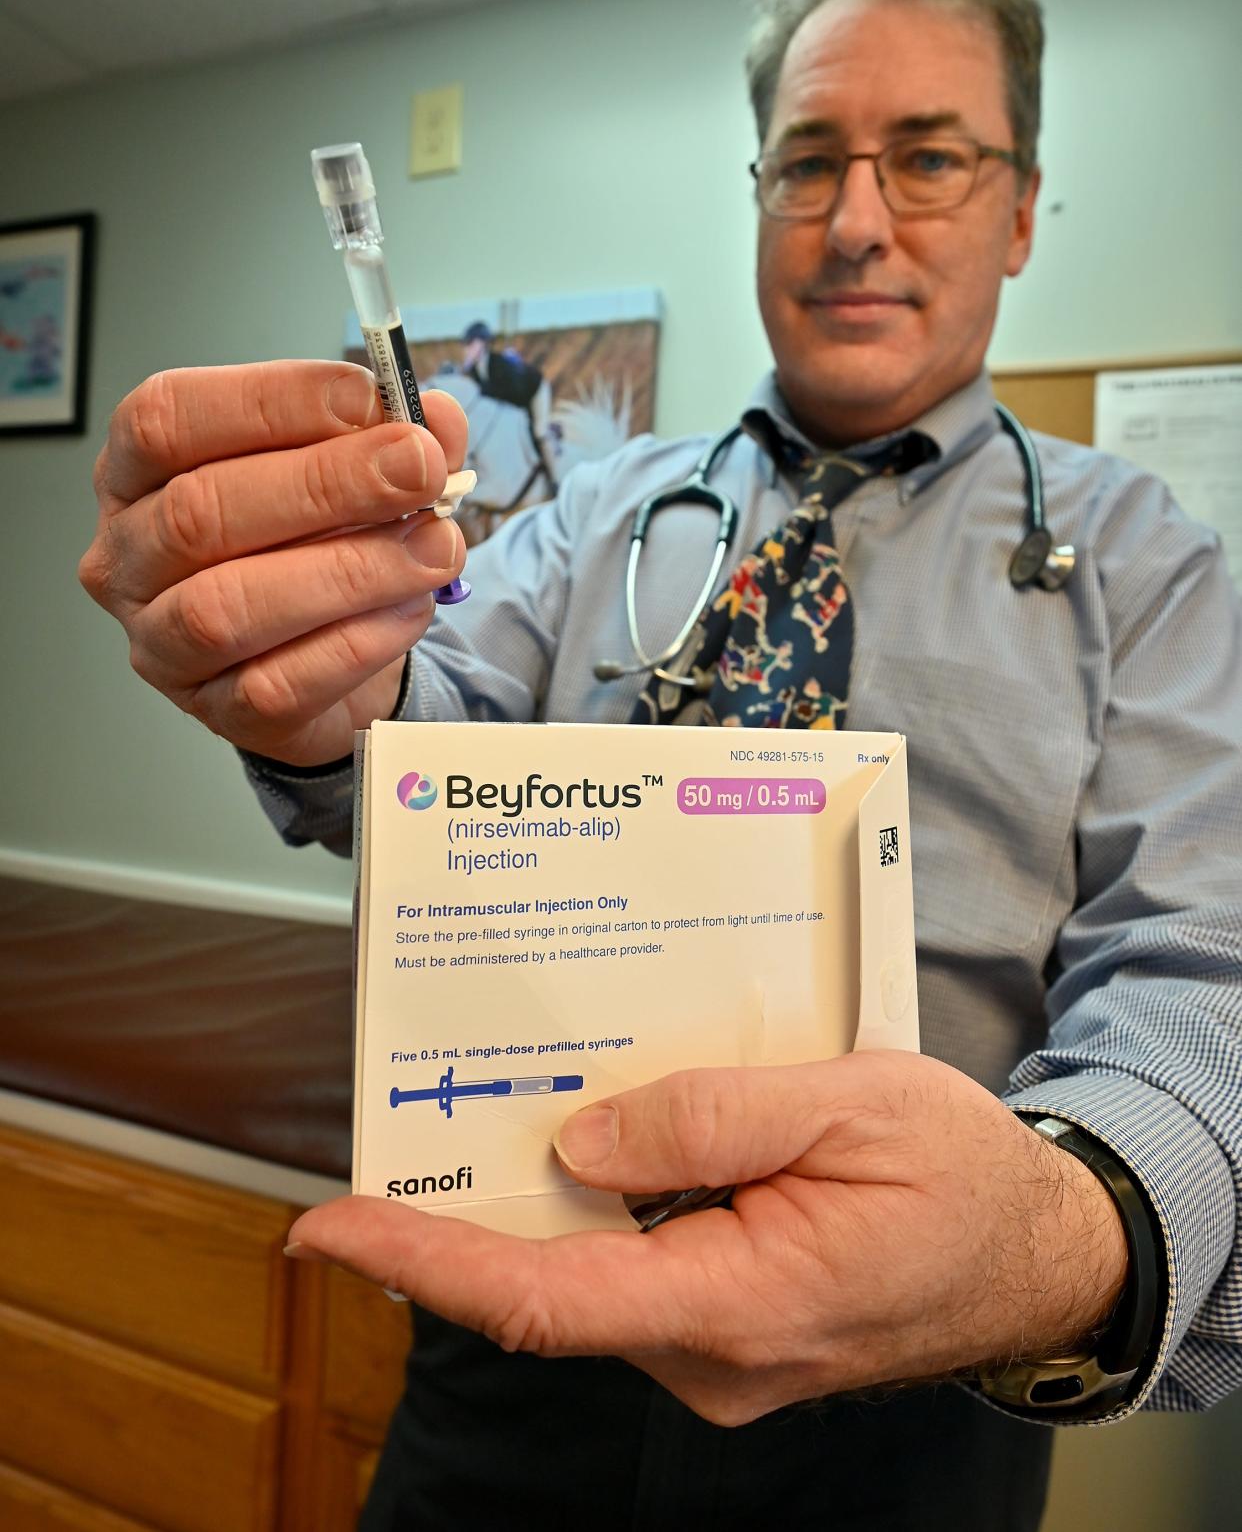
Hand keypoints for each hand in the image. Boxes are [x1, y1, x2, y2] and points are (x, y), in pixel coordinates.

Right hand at [79, 361, 467, 764]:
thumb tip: (436, 418)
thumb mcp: (346, 472)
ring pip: (228, 606)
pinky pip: (277, 683)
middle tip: (418, 470)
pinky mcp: (216, 710)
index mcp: (138, 471)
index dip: (273, 401)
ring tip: (434, 547)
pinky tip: (411, 609)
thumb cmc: (314, 545)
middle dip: (326, 483)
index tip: (370, 399)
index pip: (172, 417)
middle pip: (201, 510)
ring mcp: (161, 642)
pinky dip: (358, 642)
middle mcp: (128, 555)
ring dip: (349, 570)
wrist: (326, 659)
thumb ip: (388, 437)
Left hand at [285, 1050, 1128, 1424]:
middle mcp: (709, 1353)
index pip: (543, 1296)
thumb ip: (708, 1119)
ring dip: (528, 1204)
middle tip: (404, 1118)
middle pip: (545, 1286)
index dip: (423, 1260)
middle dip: (459, 1211)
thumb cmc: (960, 1175)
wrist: (1037, 1253)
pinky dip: (588, 1216)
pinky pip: (628, 1275)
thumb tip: (581, 1139)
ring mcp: (714, 1353)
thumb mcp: (848, 1106)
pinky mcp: (723, 1330)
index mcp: (739, 1301)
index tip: (328, 1225)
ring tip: (484, 1110)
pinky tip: (583, 1145)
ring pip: (584, 1279)